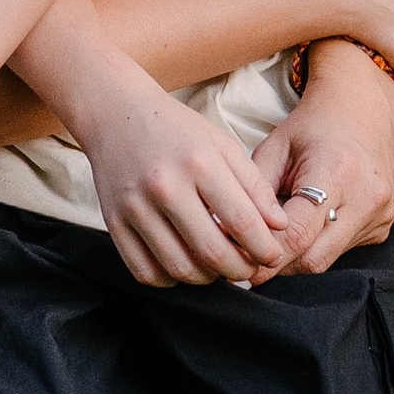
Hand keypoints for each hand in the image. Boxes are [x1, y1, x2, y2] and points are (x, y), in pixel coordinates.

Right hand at [63, 58, 303, 289]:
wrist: (115, 114)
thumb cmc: (176, 129)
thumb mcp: (221, 144)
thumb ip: (254, 185)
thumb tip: (280, 226)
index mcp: (198, 163)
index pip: (242, 222)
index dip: (265, 248)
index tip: (273, 255)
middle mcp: (164, 186)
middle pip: (212, 253)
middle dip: (241, 270)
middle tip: (249, 267)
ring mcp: (135, 208)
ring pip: (180, 269)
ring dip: (208, 278)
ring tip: (219, 266)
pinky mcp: (113, 223)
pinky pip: (146, 272)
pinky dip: (171, 280)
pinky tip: (184, 264)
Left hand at [252, 41, 393, 277]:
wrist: (365, 107)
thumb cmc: (313, 125)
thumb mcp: (275, 148)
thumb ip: (254, 194)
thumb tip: (229, 236)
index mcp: (336, 171)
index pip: (297, 233)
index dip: (266, 255)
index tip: (240, 264)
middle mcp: (365, 197)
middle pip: (313, 258)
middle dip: (278, 264)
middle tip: (249, 259)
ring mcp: (380, 215)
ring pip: (327, 260)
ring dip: (296, 256)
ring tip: (277, 236)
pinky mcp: (385, 226)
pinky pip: (342, 252)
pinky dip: (317, 247)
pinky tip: (307, 227)